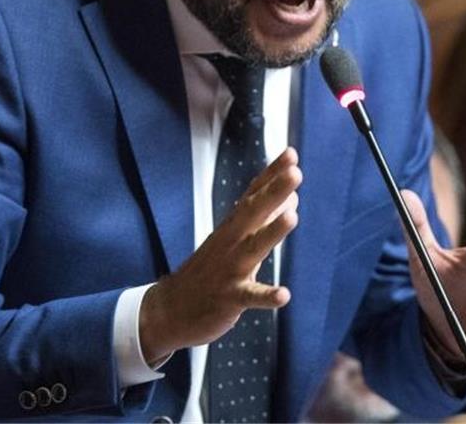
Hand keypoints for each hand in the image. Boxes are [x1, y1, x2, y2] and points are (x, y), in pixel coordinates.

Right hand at [139, 147, 301, 364]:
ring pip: (253, 248)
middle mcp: (230, 242)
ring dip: (272, 233)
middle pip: (253, 213)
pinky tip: (284, 295)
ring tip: (293, 218)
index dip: (271, 175)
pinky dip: (266, 295)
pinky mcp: (228, 299)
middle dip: (274, 193)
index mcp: (232, 227)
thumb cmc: (208, 272)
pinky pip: (249, 296)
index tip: (290, 154)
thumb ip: (263, 220)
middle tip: (295, 173)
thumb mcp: (235, 241)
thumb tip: (293, 199)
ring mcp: (229, 270)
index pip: (253, 195)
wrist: (170, 310)